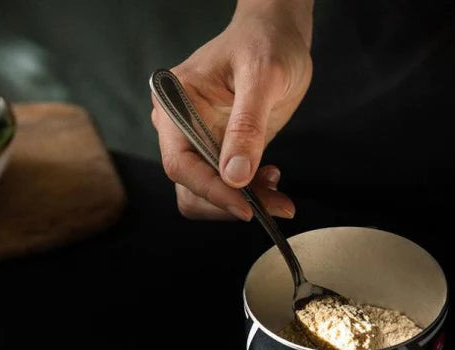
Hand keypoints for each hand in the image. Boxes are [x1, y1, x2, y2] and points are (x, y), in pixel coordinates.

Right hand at [151, 0, 313, 220]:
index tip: (247, 209)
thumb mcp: (263, 79)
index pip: (181, 164)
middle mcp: (179, 128)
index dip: (212, 192)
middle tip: (274, 204)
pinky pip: (226, 187)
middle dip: (230, 203)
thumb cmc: (267, 43)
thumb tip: (234, 176)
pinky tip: (271, 178)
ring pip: (208, 194)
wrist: (278, 36)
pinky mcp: (218, 152)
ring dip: (242, 201)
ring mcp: (198, 143)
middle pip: (191, 187)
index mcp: (176, 105)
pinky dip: (249, 194)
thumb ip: (247, 127)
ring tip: (276, 189)